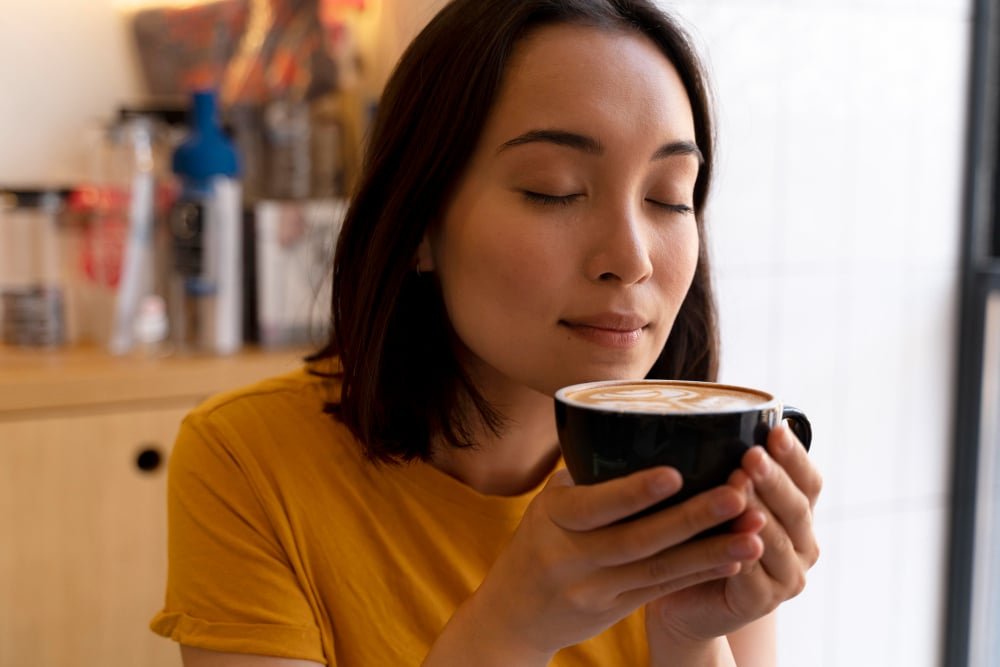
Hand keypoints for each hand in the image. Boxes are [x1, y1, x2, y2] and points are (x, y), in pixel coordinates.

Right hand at [445, 465, 766, 661]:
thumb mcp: (550, 504)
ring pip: (659, 569)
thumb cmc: (540, 541)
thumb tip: (644, 427)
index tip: (676, 473)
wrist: (514, 613)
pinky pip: (662, 590)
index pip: (594, 505)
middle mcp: (570, 556)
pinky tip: (734, 557)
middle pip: (637, 539)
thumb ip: (590, 477)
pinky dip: (699, 572)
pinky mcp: (613, 611)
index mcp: (553, 516)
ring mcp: (592, 589)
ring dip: (710, 550)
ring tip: (754, 531)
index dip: (634, 492)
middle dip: (691, 518)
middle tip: (736, 495)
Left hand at [646, 423, 822, 644]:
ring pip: (776, 539)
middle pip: (796, 507)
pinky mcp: (761, 603)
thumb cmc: (699, 537)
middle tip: (751, 455)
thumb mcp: (715, 497)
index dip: (795, 455)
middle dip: (773, 479)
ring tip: (737, 488)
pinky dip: (741, 554)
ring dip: (758, 512)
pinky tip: (731, 537)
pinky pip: (753, 575)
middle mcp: (802, 544)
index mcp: (798, 514)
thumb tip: (708, 415)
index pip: (809, 480)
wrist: (682, 598)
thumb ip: (726, 467)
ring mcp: (787, 576)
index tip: (775, 428)